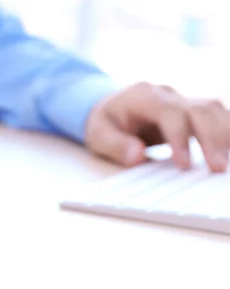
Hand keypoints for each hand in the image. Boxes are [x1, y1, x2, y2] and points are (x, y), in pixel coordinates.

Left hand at [84, 82, 229, 171]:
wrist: (108, 107)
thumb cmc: (104, 122)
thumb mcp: (97, 134)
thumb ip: (115, 144)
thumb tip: (136, 156)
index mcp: (143, 96)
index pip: (170, 113)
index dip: (181, 138)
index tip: (184, 165)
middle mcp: (168, 94)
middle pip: (200, 108)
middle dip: (213, 137)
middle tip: (219, 167)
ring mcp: (183, 99)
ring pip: (214, 108)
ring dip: (226, 134)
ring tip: (228, 163)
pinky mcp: (192, 109)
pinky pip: (216, 116)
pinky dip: (226, 132)